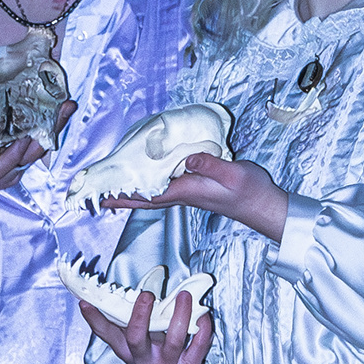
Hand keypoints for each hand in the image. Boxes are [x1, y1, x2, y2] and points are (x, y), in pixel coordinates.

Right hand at [0, 58, 73, 258]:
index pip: (15, 149)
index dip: (33, 130)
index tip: (44, 110)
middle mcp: (2, 173)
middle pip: (34, 149)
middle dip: (52, 125)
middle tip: (67, 104)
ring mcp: (10, 176)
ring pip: (36, 152)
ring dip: (51, 129)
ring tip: (66, 107)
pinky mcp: (14, 174)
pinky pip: (31, 154)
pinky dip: (40, 136)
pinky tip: (51, 117)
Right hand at [78, 282, 214, 363]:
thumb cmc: (156, 360)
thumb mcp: (137, 348)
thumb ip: (130, 327)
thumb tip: (120, 294)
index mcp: (129, 352)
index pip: (107, 335)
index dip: (95, 319)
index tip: (85, 303)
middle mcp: (145, 360)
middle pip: (137, 338)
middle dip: (140, 314)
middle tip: (146, 294)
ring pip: (173, 339)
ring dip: (179, 314)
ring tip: (183, 295)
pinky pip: (198, 345)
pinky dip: (202, 327)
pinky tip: (203, 315)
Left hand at [94, 153, 287, 242]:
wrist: (264, 206)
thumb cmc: (250, 192)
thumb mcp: (233, 173)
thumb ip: (210, 164)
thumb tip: (186, 158)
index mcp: (188, 191)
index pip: (150, 195)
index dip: (126, 195)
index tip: (104, 195)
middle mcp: (184, 194)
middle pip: (146, 197)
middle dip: (122, 197)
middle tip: (98, 195)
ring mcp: (190, 193)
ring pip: (154, 192)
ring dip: (134, 190)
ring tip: (115, 185)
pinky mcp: (196, 189)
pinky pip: (166, 185)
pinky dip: (151, 182)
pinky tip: (148, 175)